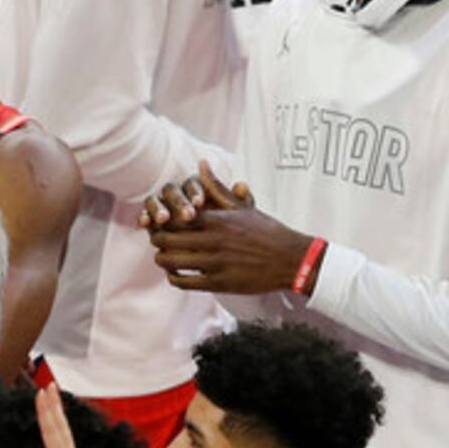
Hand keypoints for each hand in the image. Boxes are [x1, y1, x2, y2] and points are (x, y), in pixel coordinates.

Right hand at [21, 380, 90, 447]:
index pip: (53, 431)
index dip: (46, 412)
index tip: (40, 393)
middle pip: (61, 427)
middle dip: (54, 405)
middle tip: (49, 386)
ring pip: (63, 433)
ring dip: (57, 415)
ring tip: (53, 399)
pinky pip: (63, 442)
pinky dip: (58, 429)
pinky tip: (56, 427)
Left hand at [146, 163, 308, 296]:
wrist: (291, 259)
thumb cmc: (265, 231)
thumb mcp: (241, 207)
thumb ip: (216, 188)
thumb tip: (200, 164)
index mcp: (217, 220)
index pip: (173, 217)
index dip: (162, 219)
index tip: (163, 221)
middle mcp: (213, 241)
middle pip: (165, 239)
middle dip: (157, 240)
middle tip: (160, 240)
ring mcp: (215, 263)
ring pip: (170, 262)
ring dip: (163, 260)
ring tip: (167, 257)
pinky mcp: (219, 283)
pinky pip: (183, 282)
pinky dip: (175, 278)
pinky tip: (178, 273)